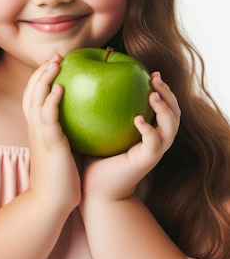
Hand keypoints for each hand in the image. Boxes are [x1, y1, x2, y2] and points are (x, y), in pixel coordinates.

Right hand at [23, 55, 80, 212]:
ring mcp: (39, 134)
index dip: (42, 78)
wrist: (50, 202)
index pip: (34, 96)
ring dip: (44, 79)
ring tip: (56, 63)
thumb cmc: (60, 178)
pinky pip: (47, 118)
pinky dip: (51, 101)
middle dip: (42, 71)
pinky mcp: (49, 144)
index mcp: (37, 128)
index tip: (56, 63)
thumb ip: (66, 133)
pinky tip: (59, 88)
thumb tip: (83, 120)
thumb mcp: (61, 150)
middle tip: (57, 56)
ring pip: (36, 100)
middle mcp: (34, 127)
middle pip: (32, 92)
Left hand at [82, 72, 179, 199]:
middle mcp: (154, 138)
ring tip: (152, 95)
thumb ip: (96, 107)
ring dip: (165, 109)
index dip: (161, 88)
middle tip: (155, 77)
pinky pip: (154, 144)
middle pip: (174, 112)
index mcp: (146, 129)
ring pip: (171, 127)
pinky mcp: (145, 162)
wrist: (93, 187)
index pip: (162, 104)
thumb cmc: (92, 155)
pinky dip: (149, 130)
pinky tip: (138, 120)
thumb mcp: (95, 127)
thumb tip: (83, 80)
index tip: (149, 71)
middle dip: (168, 93)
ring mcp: (152, 151)